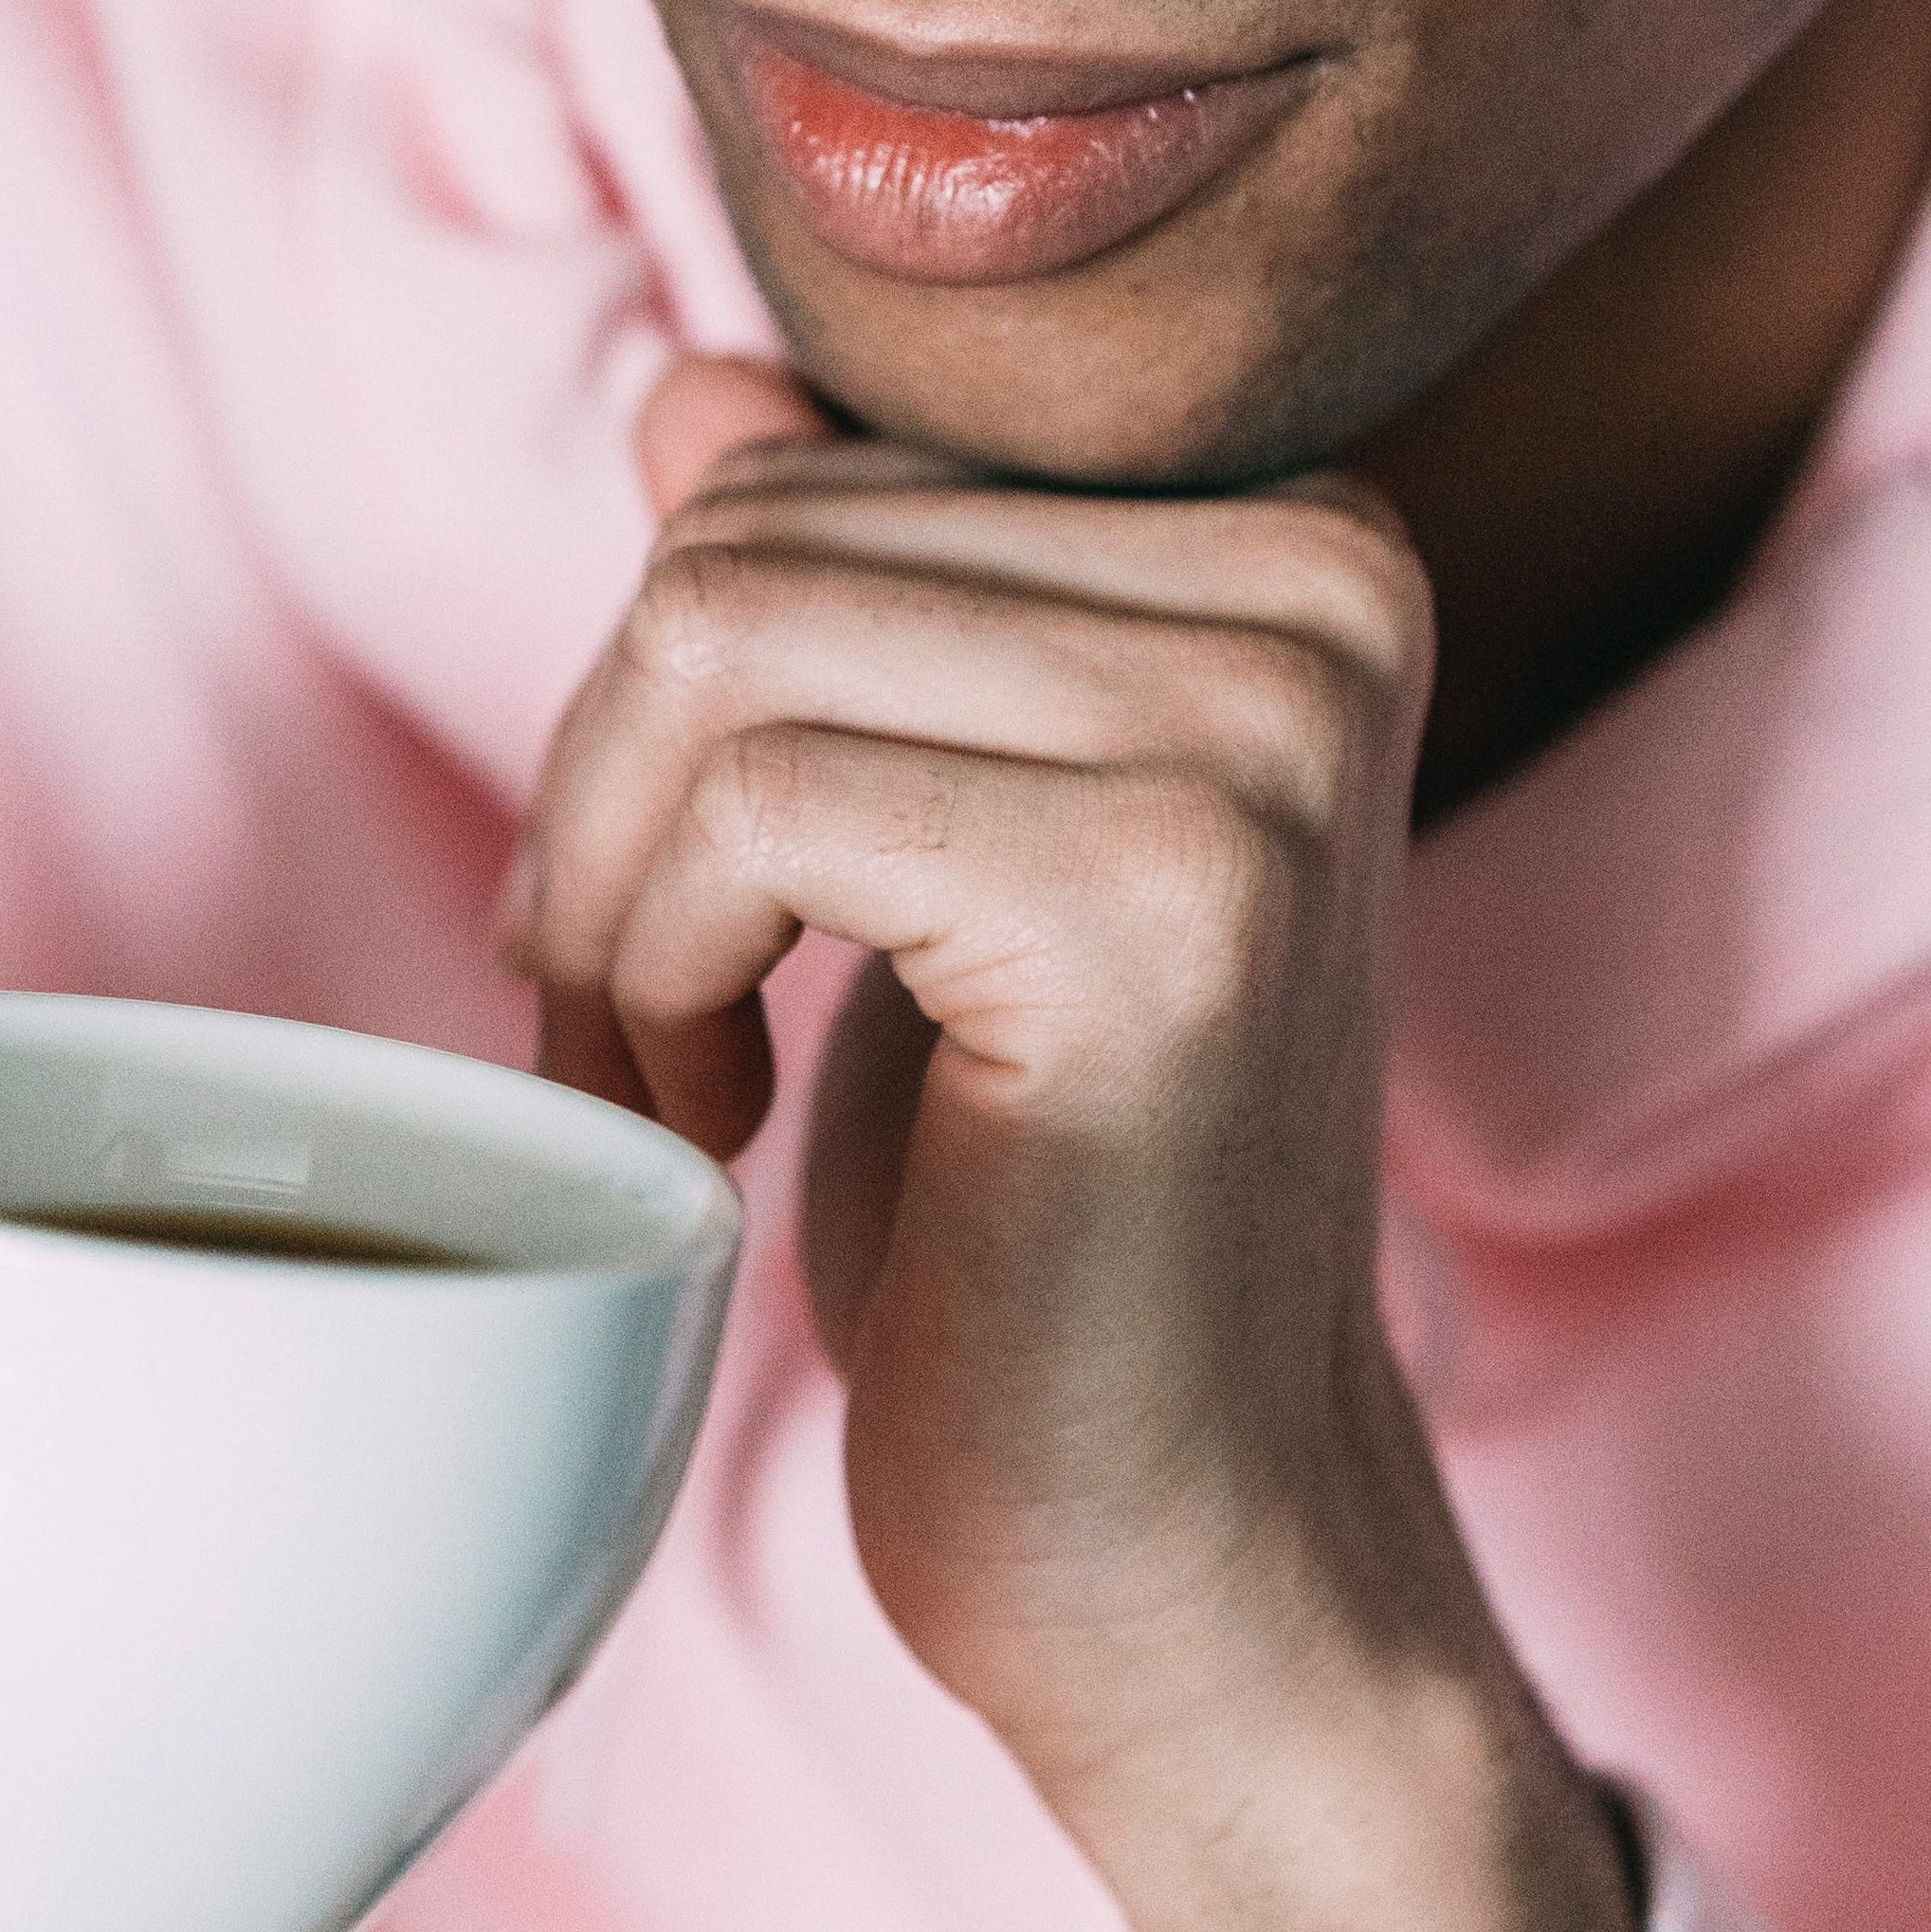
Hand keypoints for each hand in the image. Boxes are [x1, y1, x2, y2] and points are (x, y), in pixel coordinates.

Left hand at [507, 361, 1640, 1931]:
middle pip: (751, 541)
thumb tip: (692, 385)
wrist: (1197, 1546)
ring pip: (718, 639)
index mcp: (1301, 544)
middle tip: (630, 1014)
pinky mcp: (1168, 899)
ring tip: (658, 1064)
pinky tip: (715, 1124)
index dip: (668, 698)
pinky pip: (754, 807)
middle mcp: (1325, 588)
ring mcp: (1264, 734)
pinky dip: (651, 972)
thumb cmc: (1041, 1204)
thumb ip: (844, 600)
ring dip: (606, 885)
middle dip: (605, 792)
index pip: (820, 474)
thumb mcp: (921, 845)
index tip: (666, 908)